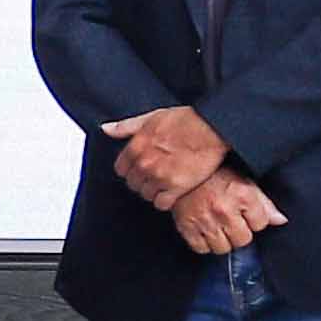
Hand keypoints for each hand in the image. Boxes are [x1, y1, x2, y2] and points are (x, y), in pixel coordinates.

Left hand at [103, 104, 228, 210]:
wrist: (214, 128)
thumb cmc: (187, 120)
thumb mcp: (152, 117)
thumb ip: (126, 126)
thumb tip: (106, 129)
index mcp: (136, 147)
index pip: (121, 169)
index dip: (132, 170)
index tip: (142, 168)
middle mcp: (145, 163)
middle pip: (133, 184)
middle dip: (143, 181)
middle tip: (157, 176)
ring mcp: (160, 177)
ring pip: (146, 195)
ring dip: (155, 191)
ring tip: (167, 183)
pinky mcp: (177, 187)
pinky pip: (161, 204)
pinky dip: (166, 201)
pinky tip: (174, 192)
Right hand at [169, 171, 284, 256]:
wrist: (182, 170)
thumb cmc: (216, 176)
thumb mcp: (245, 183)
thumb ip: (264, 204)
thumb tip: (280, 220)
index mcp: (243, 196)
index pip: (260, 225)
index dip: (254, 220)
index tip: (245, 214)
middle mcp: (225, 210)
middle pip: (243, 240)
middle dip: (239, 232)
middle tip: (231, 221)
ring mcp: (205, 220)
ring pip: (223, 248)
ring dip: (222, 240)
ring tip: (218, 226)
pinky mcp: (187, 227)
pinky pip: (202, 248)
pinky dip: (204, 243)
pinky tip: (205, 230)